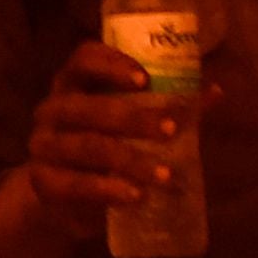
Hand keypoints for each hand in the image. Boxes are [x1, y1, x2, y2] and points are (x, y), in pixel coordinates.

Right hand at [0, 42, 209, 257]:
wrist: (63, 199)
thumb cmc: (105, 148)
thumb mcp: (131, 125)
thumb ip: (167, 108)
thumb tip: (214, 92)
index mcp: (73, 84)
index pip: (84, 59)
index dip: (111, 64)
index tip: (146, 78)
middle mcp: (52, 109)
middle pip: (89, 107)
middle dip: (133, 118)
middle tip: (172, 129)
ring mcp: (43, 146)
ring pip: (88, 148)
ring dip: (130, 161)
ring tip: (165, 175)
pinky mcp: (43, 182)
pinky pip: (76, 185)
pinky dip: (109, 190)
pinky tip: (137, 196)